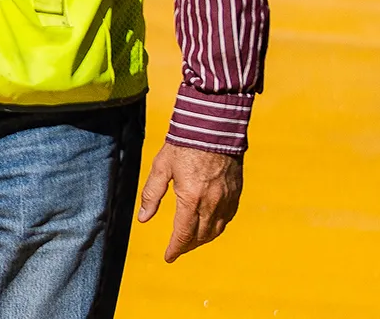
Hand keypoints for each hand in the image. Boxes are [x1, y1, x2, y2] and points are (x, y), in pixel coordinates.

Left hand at [136, 143, 242, 262]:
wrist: (214, 124)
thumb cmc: (184, 142)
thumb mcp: (161, 166)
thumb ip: (152, 194)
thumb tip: (143, 218)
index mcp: (191, 198)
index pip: (183, 234)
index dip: (175, 248)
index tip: (168, 256)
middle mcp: (211, 202)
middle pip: (201, 236)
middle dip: (188, 245)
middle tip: (178, 248)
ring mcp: (226, 197)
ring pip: (216, 229)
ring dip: (204, 239)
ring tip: (192, 240)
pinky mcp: (236, 190)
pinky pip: (228, 217)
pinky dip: (218, 226)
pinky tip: (211, 224)